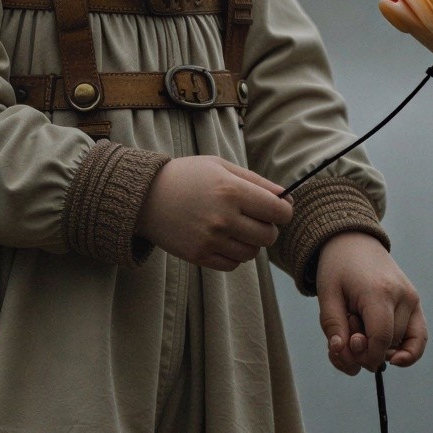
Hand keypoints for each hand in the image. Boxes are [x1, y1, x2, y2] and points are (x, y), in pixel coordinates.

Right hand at [136, 155, 291, 269]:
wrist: (144, 196)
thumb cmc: (187, 176)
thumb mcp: (221, 167)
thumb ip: (257, 182)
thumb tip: (287, 199)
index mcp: (232, 191)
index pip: (279, 212)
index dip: (284, 211)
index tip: (277, 208)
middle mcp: (223, 218)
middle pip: (269, 236)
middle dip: (268, 228)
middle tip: (256, 218)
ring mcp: (210, 240)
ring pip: (252, 253)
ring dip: (250, 242)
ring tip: (236, 228)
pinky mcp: (198, 256)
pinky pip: (233, 264)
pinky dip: (234, 255)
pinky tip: (223, 240)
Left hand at [315, 233, 427, 374]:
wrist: (354, 242)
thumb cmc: (338, 268)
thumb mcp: (326, 294)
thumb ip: (333, 325)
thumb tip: (342, 352)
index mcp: (379, 292)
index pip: (380, 339)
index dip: (364, 356)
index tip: (346, 353)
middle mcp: (402, 296)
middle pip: (389, 343)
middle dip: (366, 351)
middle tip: (346, 335)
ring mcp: (412, 298)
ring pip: (401, 343)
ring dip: (380, 349)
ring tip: (360, 333)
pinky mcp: (415, 301)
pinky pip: (419, 336)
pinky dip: (409, 351)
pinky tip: (394, 358)